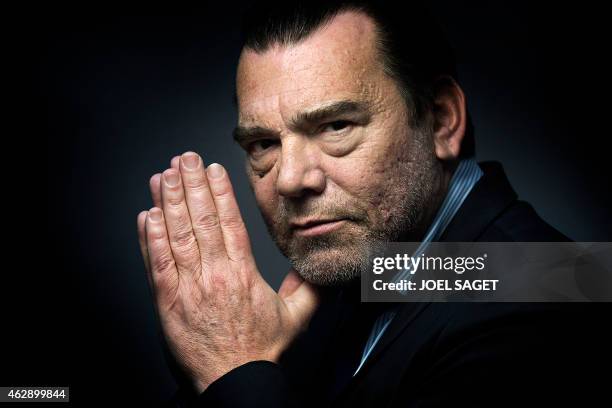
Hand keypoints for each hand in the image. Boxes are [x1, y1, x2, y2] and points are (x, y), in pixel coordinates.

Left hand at [136, 152, 319, 392]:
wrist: (235, 380)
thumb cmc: (262, 351)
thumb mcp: (297, 317)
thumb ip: (307, 287)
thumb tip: (311, 265)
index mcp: (243, 273)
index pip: (229, 222)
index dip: (218, 192)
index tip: (212, 169)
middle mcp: (214, 274)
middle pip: (200, 221)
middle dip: (191, 185)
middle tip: (184, 159)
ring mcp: (188, 287)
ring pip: (176, 235)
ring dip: (168, 202)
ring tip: (164, 176)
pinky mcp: (168, 302)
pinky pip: (156, 264)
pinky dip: (150, 238)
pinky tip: (148, 215)